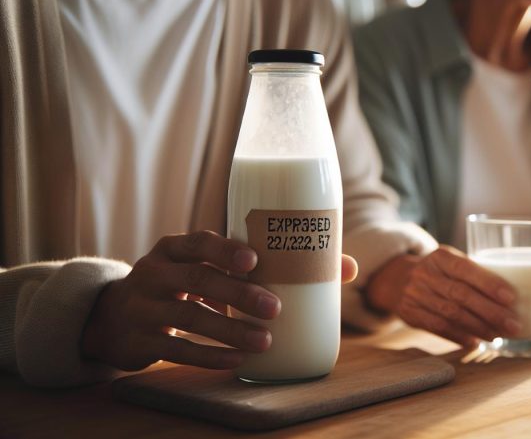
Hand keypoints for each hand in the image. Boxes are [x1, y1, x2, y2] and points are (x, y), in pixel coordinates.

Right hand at [80, 230, 357, 370]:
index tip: (256, 260)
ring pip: (188, 317)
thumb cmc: (185, 283)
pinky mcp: (140, 340)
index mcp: (176, 246)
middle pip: (197, 278)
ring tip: (265, 340)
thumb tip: (346, 267)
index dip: (226, 250)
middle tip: (275, 308)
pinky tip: (238, 360)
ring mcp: (143, 306)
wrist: (115, 316)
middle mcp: (155, 271)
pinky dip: (209, 356)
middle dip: (238, 293)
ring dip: (229, 329)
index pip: (199, 241)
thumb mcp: (209, 267)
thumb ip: (263, 262)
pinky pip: (177, 349)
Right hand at [365, 246, 519, 346]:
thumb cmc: (437, 272)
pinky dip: (459, 336)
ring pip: (451, 314)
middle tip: (513, 325)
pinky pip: (437, 328)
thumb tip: (512, 298)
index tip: (511, 298)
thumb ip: (473, 274)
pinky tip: (476, 342)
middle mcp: (425, 274)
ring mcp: (415, 294)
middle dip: (490, 312)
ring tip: (498, 335)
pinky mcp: (409, 314)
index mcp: (440, 256)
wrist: (396, 278)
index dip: (489, 284)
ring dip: (478, 327)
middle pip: (461, 295)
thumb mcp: (450, 262)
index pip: (466, 269)